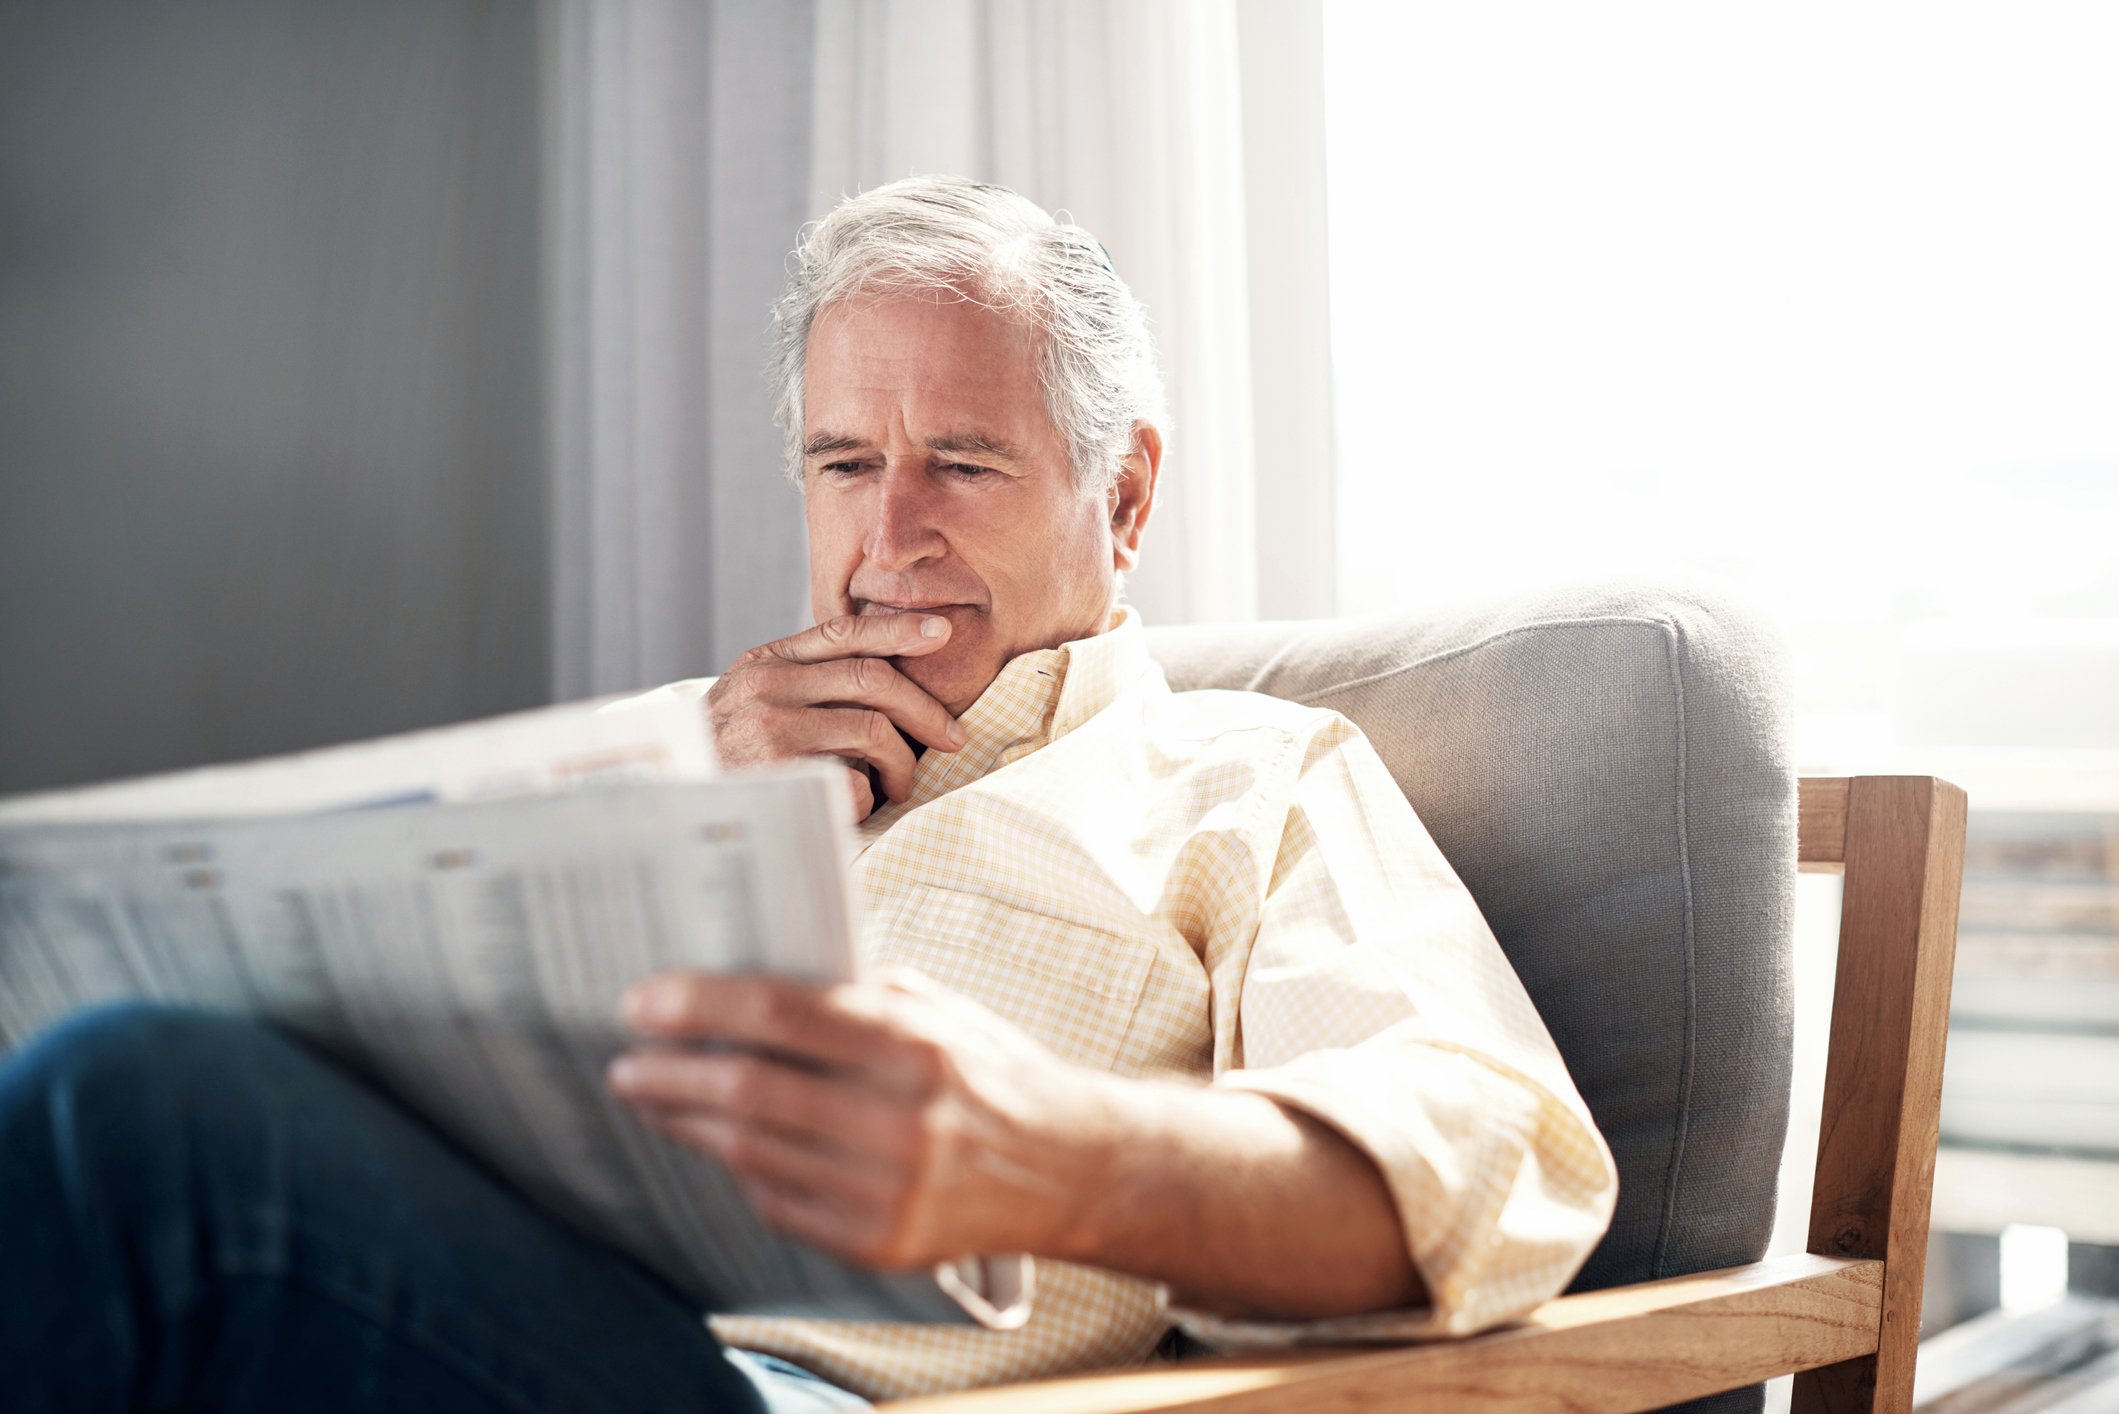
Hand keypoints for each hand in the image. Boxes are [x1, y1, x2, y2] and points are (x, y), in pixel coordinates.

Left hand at [606, 969, 1115, 1269]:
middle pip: (751, 1091)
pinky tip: (716, 1142)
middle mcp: (902, 1119)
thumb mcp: (938, 1008)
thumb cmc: (991, 1070)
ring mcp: (889, 1189)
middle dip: (670, 1073)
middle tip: (625, 1060)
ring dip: (686, 1122)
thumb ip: (853, 996)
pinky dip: (738, 1168)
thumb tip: (746, 986)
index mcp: (915, 1044)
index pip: (782, 1014)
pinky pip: (778, 1202)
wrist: (1066, 1167)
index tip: (643, 1002)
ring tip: (652, 1097)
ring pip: (752, 1151)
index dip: (700, 1005)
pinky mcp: (880, 1242)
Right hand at [706, 614, 965, 819]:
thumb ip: (801, 680)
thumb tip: (887, 675)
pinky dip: (868, 799)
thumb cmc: (724, 757)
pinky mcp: (781, 779)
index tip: (941, 633)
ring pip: (874, 732)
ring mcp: (771, 732)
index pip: (842, 632)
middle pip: (873, 681)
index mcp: (764, 664)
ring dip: (903, 764)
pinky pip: (856, 783)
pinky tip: (857, 808)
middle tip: (952, 738)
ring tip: (901, 784)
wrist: (674, 805)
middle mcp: (765, 689)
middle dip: (925, 710)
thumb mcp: (749, 701)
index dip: (898, 630)